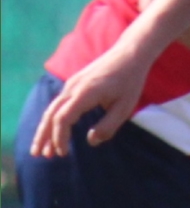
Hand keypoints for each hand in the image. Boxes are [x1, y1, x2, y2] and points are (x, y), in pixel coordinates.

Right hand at [29, 45, 148, 157]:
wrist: (131, 52)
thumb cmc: (130, 80)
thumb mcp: (125, 107)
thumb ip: (108, 126)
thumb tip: (91, 140)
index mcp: (86, 93)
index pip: (63, 119)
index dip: (59, 138)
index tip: (63, 153)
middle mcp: (74, 86)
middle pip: (51, 114)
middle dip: (44, 136)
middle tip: (40, 156)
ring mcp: (73, 82)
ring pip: (52, 108)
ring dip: (46, 128)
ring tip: (41, 148)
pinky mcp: (76, 81)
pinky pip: (59, 102)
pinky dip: (53, 118)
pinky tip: (55, 129)